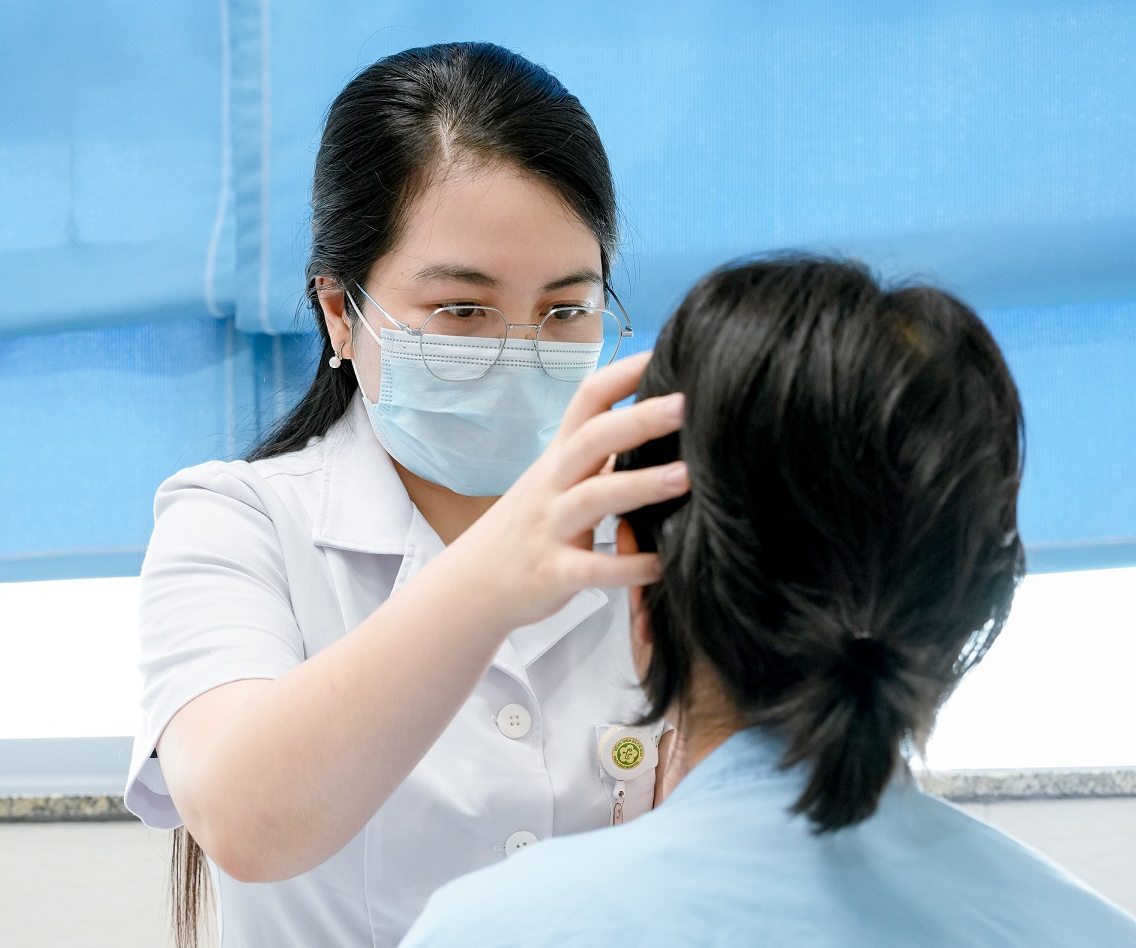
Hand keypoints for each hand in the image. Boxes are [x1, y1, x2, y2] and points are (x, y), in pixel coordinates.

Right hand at [449, 352, 686, 629]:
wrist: (474, 583)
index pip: (589, 398)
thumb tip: (662, 420)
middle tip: (686, 405)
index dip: (625, 373)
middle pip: (592, 439)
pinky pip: (592, 569)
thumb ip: (601, 453)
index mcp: (561, 454)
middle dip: (639, 419)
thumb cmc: (533, 524)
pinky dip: (628, 567)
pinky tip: (664, 564)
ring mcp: (551, 527)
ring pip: (594, 497)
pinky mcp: (553, 572)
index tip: (668, 353)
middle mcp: (554, 483)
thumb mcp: (559, 479)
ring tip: (687, 477)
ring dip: (641, 485)